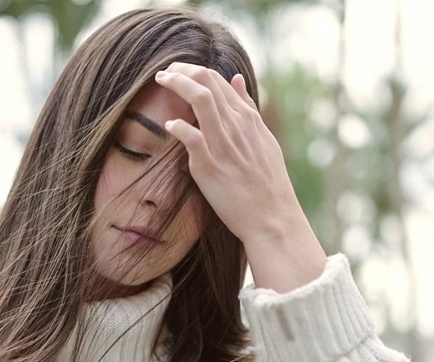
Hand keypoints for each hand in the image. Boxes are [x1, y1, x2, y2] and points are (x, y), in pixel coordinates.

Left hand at [155, 62, 327, 289]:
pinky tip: (169, 126)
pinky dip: (178, 126)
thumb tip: (236, 79)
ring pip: (200, 99)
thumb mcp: (264, 138)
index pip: (218, 80)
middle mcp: (236, 125)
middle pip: (206, 81)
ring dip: (177, 85)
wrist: (272, 217)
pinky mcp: (210, 165)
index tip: (179, 73)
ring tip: (161, 83)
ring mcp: (223, 144)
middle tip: (164, 74)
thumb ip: (248, 108)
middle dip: (181, 71)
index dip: (195, 71)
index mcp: (247, 118)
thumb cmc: (267, 182)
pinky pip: (190, 136)